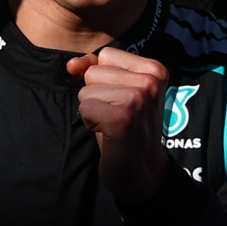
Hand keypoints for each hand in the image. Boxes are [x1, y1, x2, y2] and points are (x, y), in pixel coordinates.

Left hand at [66, 47, 172, 202]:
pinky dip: (91, 123)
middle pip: (94, 72)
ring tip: (113, 123)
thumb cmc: (127, 128)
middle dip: (97, 95)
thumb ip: (93, 69)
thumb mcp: (115, 91)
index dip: (103, 79)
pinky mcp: (123, 118)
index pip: (106, 55)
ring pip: (86, 91)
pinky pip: (85, 108)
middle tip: (118, 114)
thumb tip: (72, 64)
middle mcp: (150, 81)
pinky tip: (109, 133)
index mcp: (154, 69)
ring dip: (93, 110)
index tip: (120, 99)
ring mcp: (138, 99)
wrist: (142, 170)